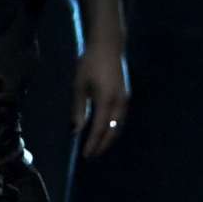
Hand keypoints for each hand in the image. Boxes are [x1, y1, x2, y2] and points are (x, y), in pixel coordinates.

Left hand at [72, 36, 129, 159]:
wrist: (109, 46)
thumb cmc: (90, 63)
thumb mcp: (79, 85)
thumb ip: (79, 108)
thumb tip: (77, 129)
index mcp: (106, 100)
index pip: (99, 128)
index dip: (93, 143)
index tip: (86, 154)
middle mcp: (119, 103)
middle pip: (113, 131)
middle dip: (102, 144)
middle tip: (92, 155)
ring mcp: (125, 100)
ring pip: (118, 126)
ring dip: (109, 138)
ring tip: (98, 146)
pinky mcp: (125, 96)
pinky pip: (120, 118)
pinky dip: (113, 128)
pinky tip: (105, 131)